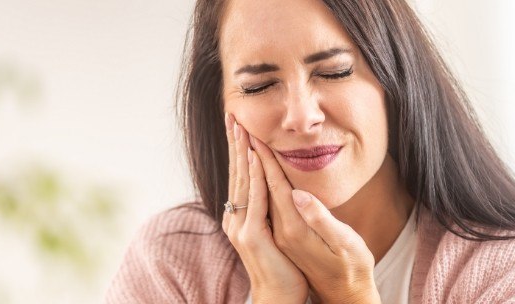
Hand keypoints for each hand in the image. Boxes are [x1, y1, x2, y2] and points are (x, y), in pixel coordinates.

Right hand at [221, 113, 307, 302]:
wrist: (278, 296)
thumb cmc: (282, 266)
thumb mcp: (274, 232)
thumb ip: (269, 212)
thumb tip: (270, 192)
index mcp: (242, 215)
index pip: (241, 175)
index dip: (239, 149)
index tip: (239, 125)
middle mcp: (237, 218)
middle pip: (237, 172)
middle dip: (235, 142)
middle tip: (233, 114)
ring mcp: (242, 226)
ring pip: (243, 181)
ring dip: (241, 151)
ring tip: (240, 126)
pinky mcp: (252, 236)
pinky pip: (255, 199)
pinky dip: (254, 176)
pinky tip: (253, 156)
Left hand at [249, 135, 380, 303]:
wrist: (342, 296)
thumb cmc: (351, 268)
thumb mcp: (344, 244)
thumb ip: (321, 219)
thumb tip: (299, 195)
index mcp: (294, 229)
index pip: (275, 186)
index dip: (266, 160)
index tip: (254, 135)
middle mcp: (280, 231)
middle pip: (260, 187)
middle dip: (249, 156)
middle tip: (238, 128)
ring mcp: (279, 234)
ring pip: (258, 194)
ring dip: (249, 166)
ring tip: (240, 142)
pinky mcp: (282, 236)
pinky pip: (264, 203)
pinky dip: (257, 183)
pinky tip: (255, 172)